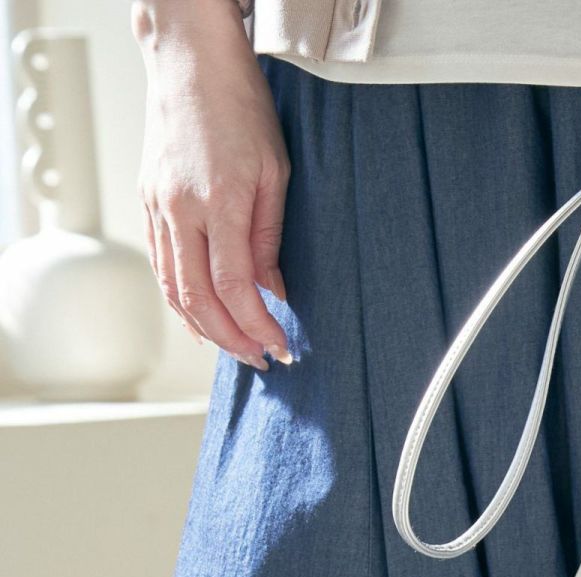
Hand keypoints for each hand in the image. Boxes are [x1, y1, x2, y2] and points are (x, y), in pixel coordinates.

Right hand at [133, 0, 291, 367]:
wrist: (192, 63)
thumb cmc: (242, 109)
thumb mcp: (274, 175)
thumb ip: (269, 240)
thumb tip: (274, 294)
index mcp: (218, 203)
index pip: (236, 288)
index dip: (259, 326)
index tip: (281, 348)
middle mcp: (181, 211)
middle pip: (199, 300)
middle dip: (232, 339)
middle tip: (261, 359)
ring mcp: (159, 209)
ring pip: (173, 290)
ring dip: (205, 328)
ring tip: (237, 347)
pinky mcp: (149, 205)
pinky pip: (161, 268)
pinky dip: (181, 301)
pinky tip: (203, 319)